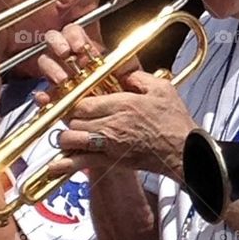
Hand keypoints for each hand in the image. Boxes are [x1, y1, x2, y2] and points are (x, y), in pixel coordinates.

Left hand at [36, 24, 194, 179]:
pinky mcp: (112, 161)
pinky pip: (81, 163)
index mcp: (122, 104)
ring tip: (71, 136)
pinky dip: (64, 165)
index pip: (82, 101)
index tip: (78, 101)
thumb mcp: (162, 89)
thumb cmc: (175, 122)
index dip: (75, 101)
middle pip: (72, 119)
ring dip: (66, 137)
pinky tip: (54, 167)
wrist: (184, 151)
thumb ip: (139, 77)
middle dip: (70, 119)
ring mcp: (109, 144)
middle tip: (75, 118)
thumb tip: (124, 72)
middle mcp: (111, 124)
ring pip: (71, 138)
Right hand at [38, 23, 141, 91]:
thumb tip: (125, 60)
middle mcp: (69, 59)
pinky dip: (42, 96)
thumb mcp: (128, 74)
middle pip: (53, 40)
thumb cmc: (123, 90)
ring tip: (63, 79)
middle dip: (57, 44)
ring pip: (46, 62)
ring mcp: (60, 76)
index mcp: (86, 49)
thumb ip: (127, 64)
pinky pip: (43, 93)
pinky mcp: (54, 97)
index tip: (79, 46)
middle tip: (66, 54)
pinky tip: (45, 98)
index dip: (73, 35)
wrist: (119, 114)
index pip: (73, 31)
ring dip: (52, 68)